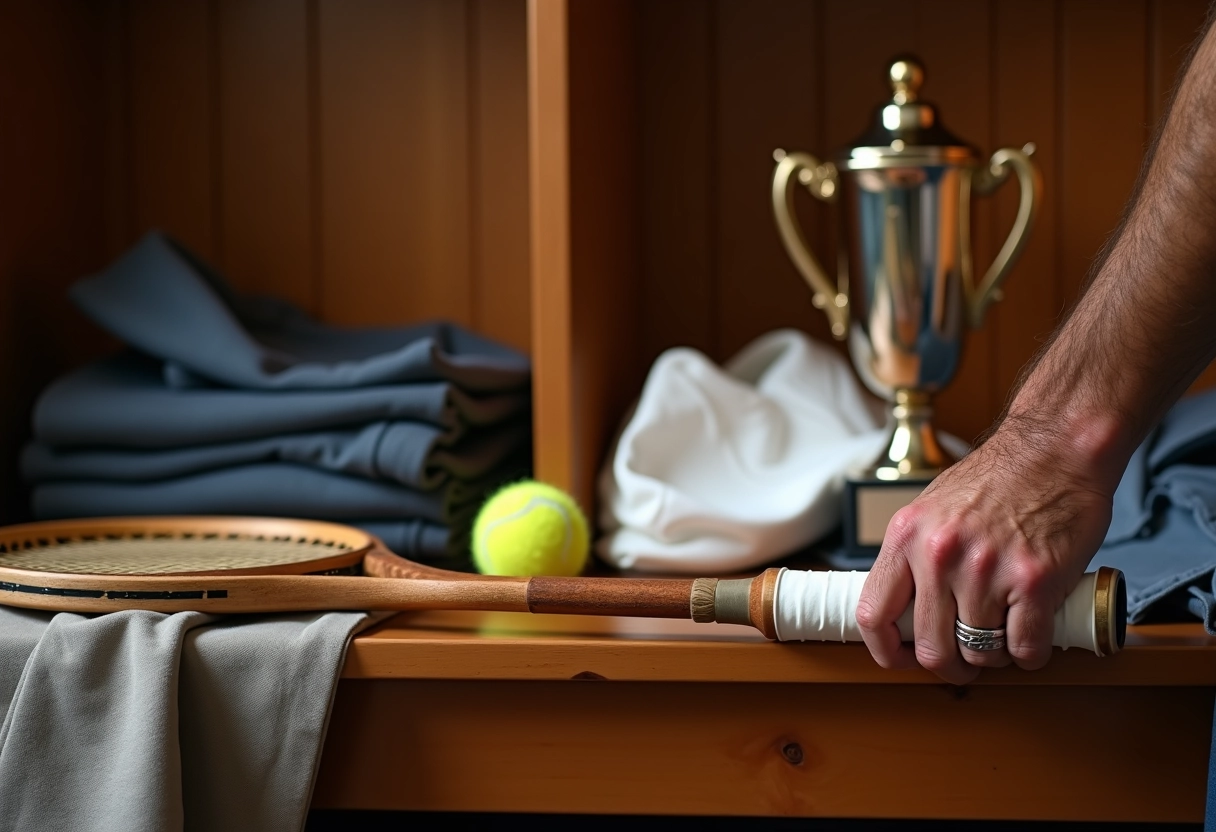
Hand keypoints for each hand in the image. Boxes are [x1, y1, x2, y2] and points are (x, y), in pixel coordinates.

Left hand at [855, 420, 1115, 683]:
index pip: (872, 614)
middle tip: (966, 660)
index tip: (902, 658)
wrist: (1057, 447)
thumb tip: (906, 609)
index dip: (886, 651)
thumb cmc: (1001, 477)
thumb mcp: (933, 510)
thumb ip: (915, 557)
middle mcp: (939, 555)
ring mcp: (986, 570)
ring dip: (994, 656)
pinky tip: (1034, 636)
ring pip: (980, 652)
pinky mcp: (1035, 581)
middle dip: (950, 665)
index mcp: (907, 536)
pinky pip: (1025, 648)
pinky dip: (1030, 654)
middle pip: (930, 647)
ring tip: (1004, 635)